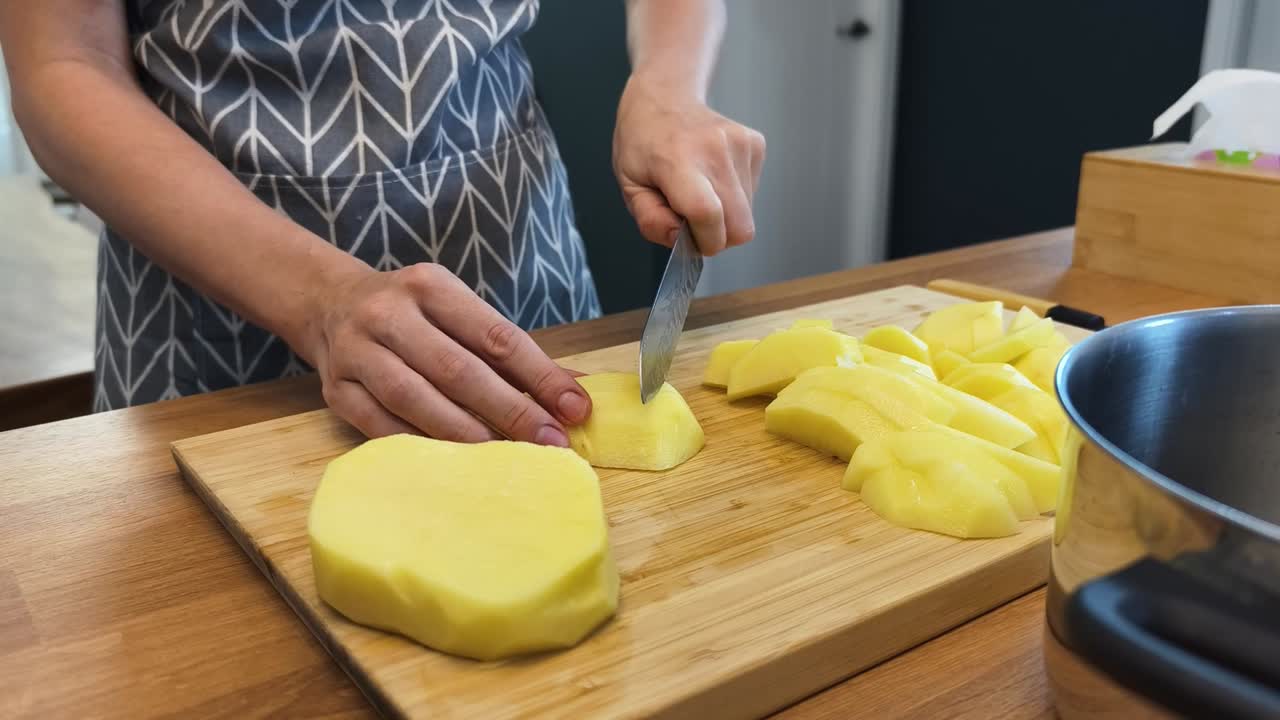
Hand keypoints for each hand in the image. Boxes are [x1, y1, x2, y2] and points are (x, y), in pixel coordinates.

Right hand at [302, 263, 591, 443]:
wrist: (329, 304)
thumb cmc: (413, 314)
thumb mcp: (458, 311)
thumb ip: (509, 351)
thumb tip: (573, 393)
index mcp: (431, 287)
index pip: (496, 336)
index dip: (540, 376)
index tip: (575, 409)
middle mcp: (389, 314)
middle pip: (459, 370)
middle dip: (512, 411)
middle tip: (551, 444)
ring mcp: (357, 352)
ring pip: (417, 400)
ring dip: (468, 434)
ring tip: (508, 459)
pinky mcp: (338, 390)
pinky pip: (383, 426)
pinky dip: (423, 445)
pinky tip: (456, 464)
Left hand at [613, 72, 765, 255]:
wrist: (665, 97)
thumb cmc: (642, 142)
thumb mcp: (629, 186)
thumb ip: (651, 220)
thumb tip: (681, 240)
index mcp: (677, 161)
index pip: (707, 215)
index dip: (704, 240)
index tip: (690, 238)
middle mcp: (715, 150)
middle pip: (739, 226)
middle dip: (718, 236)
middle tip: (693, 219)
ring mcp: (741, 145)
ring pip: (748, 215)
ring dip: (726, 216)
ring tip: (700, 191)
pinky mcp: (756, 145)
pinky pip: (753, 194)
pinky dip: (735, 197)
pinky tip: (713, 177)